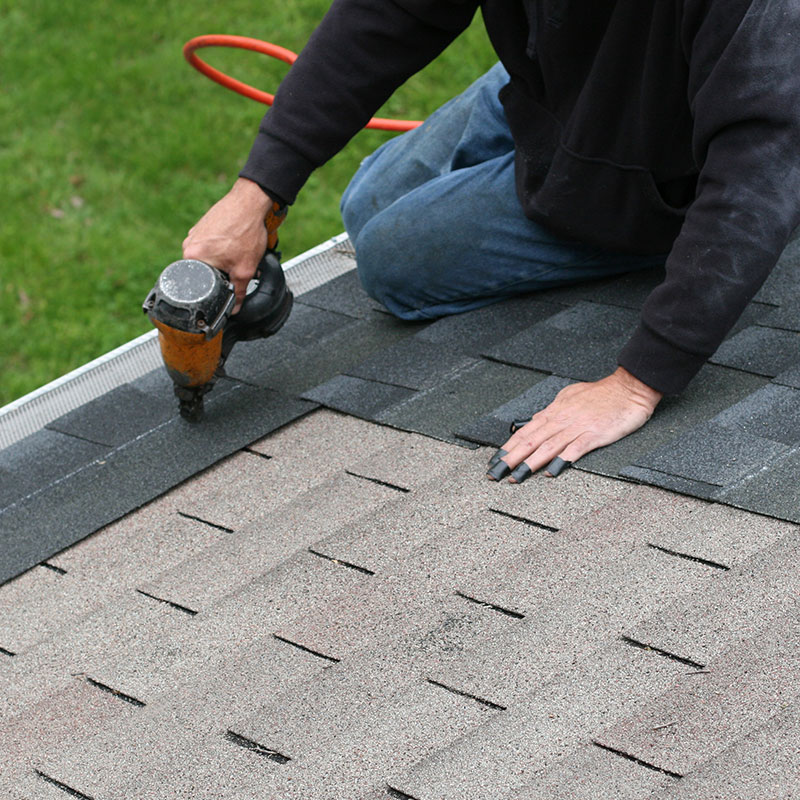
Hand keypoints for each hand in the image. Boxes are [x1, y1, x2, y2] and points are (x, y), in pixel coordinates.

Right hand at [182, 177, 271, 311]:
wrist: (250, 202)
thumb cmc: (246, 231)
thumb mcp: (244, 269)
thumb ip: (238, 292)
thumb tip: (234, 308)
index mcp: (192, 257)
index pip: (198, 285)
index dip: (214, 291)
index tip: (225, 289)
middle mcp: (188, 245)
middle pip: (204, 272)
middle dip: (221, 274)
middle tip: (236, 264)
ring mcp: (195, 234)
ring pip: (208, 258)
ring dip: (223, 260)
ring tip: (236, 251)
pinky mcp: (203, 227)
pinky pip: (210, 246)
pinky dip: (223, 248)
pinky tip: (235, 243)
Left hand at [487, 367, 661, 482]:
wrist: (630, 388)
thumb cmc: (602, 393)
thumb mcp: (570, 396)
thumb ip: (553, 411)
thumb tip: (536, 420)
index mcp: (555, 411)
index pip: (524, 431)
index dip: (508, 447)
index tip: (494, 460)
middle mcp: (562, 419)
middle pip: (530, 440)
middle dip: (511, 458)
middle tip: (495, 473)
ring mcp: (578, 427)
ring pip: (548, 446)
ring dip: (530, 463)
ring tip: (516, 476)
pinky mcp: (595, 434)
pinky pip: (575, 448)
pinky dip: (562, 459)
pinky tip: (552, 471)